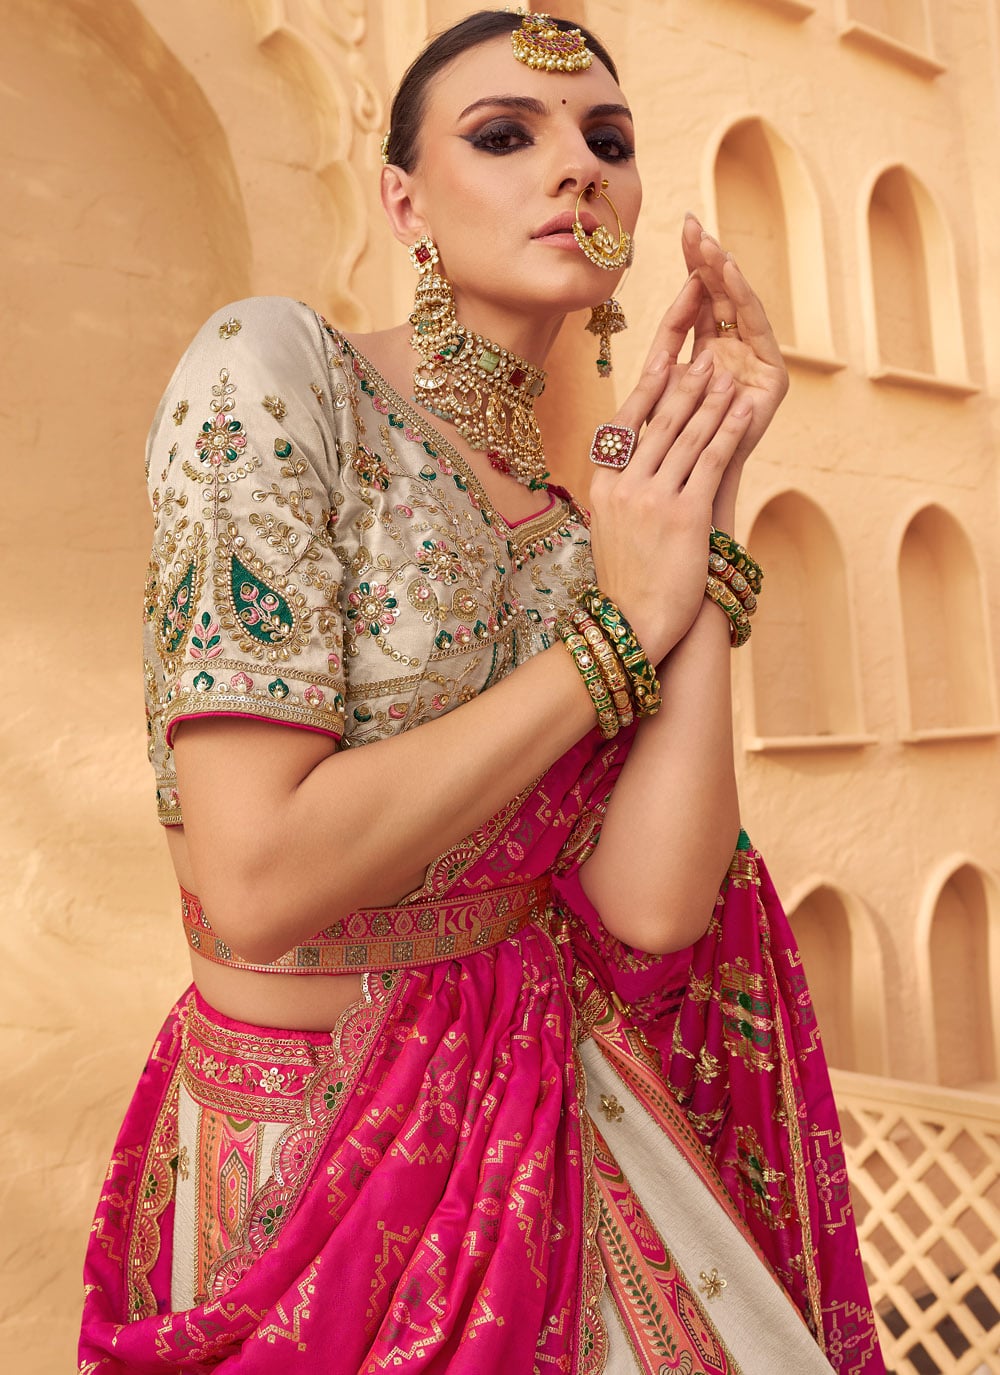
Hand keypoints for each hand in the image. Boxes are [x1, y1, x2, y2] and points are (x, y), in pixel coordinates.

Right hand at [587, 287, 753, 663]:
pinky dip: (727, 428)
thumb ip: (621, 486)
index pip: (626, 421)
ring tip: (727, 367)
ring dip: (710, 396)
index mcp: (602, 483)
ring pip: (686, 433)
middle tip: (704, 346)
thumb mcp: (612, 525)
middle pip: (657, 418)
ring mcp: (652, 498)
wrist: (635, 623)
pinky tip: (741, 406)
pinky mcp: (684, 515)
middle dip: (685, 379)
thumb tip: (633, 454)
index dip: (650, 384)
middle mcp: (623, 485)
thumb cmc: (629, 578)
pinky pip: (709, 460)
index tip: (667, 354)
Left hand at [642, 215, 788, 474]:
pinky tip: (728, 268)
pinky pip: (754, 327)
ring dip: (722, 272)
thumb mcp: (652, 403)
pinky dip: (742, 296)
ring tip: (708, 241)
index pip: (691, 310)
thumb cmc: (667, 460)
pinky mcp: (773, 379)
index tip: (678, 233)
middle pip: (716, 301)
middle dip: (704, 261)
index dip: (685, 274)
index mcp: (699, 364)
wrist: (693, 499)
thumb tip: (644, 323)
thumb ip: (654, 367)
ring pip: (736, 309)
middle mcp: (729, 361)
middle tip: (692, 222)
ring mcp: (752, 368)